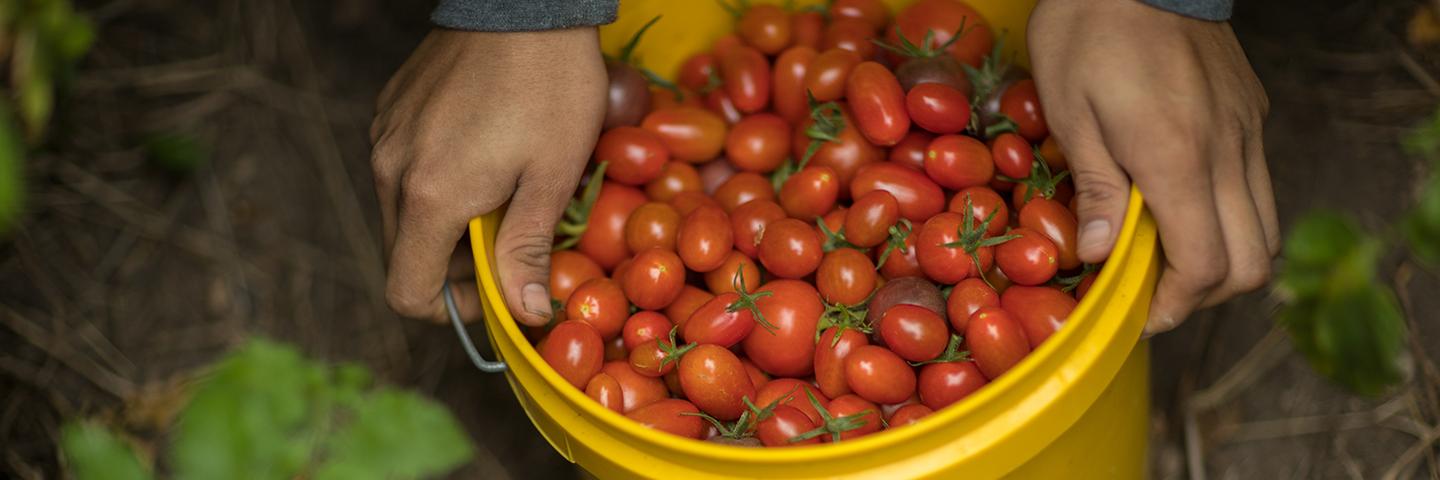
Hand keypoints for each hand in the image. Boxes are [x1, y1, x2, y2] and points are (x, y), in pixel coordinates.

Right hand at [370, 28, 606, 325]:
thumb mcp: (552, 176)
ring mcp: (385, 136)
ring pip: (402, 212)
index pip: (407, 291)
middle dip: (454, 265)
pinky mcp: (389, 111)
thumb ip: (527, 250)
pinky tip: (482, 154)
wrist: (524, 3)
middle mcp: (390, 170)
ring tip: (502, 193)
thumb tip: (525, 314)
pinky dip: (436, 181)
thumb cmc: (550, 88)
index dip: (452, 309)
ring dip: (446, 222)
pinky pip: (402, 168)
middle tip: (511, 241)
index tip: (495, 292)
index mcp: (429, 197)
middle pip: (405, 254)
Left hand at [1027, 0, 1277, 336]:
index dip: (1176, 305)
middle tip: (1156, 298)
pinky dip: (1231, 217)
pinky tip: (1182, 207)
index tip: (1142, 316)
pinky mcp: (1251, 113)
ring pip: (1266, 227)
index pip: (1205, 264)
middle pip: (1252, 262)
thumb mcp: (1071, 110)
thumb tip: (1100, 256)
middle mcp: (1228, 151)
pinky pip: (1258, 186)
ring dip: (1224, 259)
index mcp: (1178, 158)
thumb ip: (1095, 188)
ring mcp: (1248, 131)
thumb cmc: (1089, 31)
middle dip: (1206, 296)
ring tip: (1168, 259)